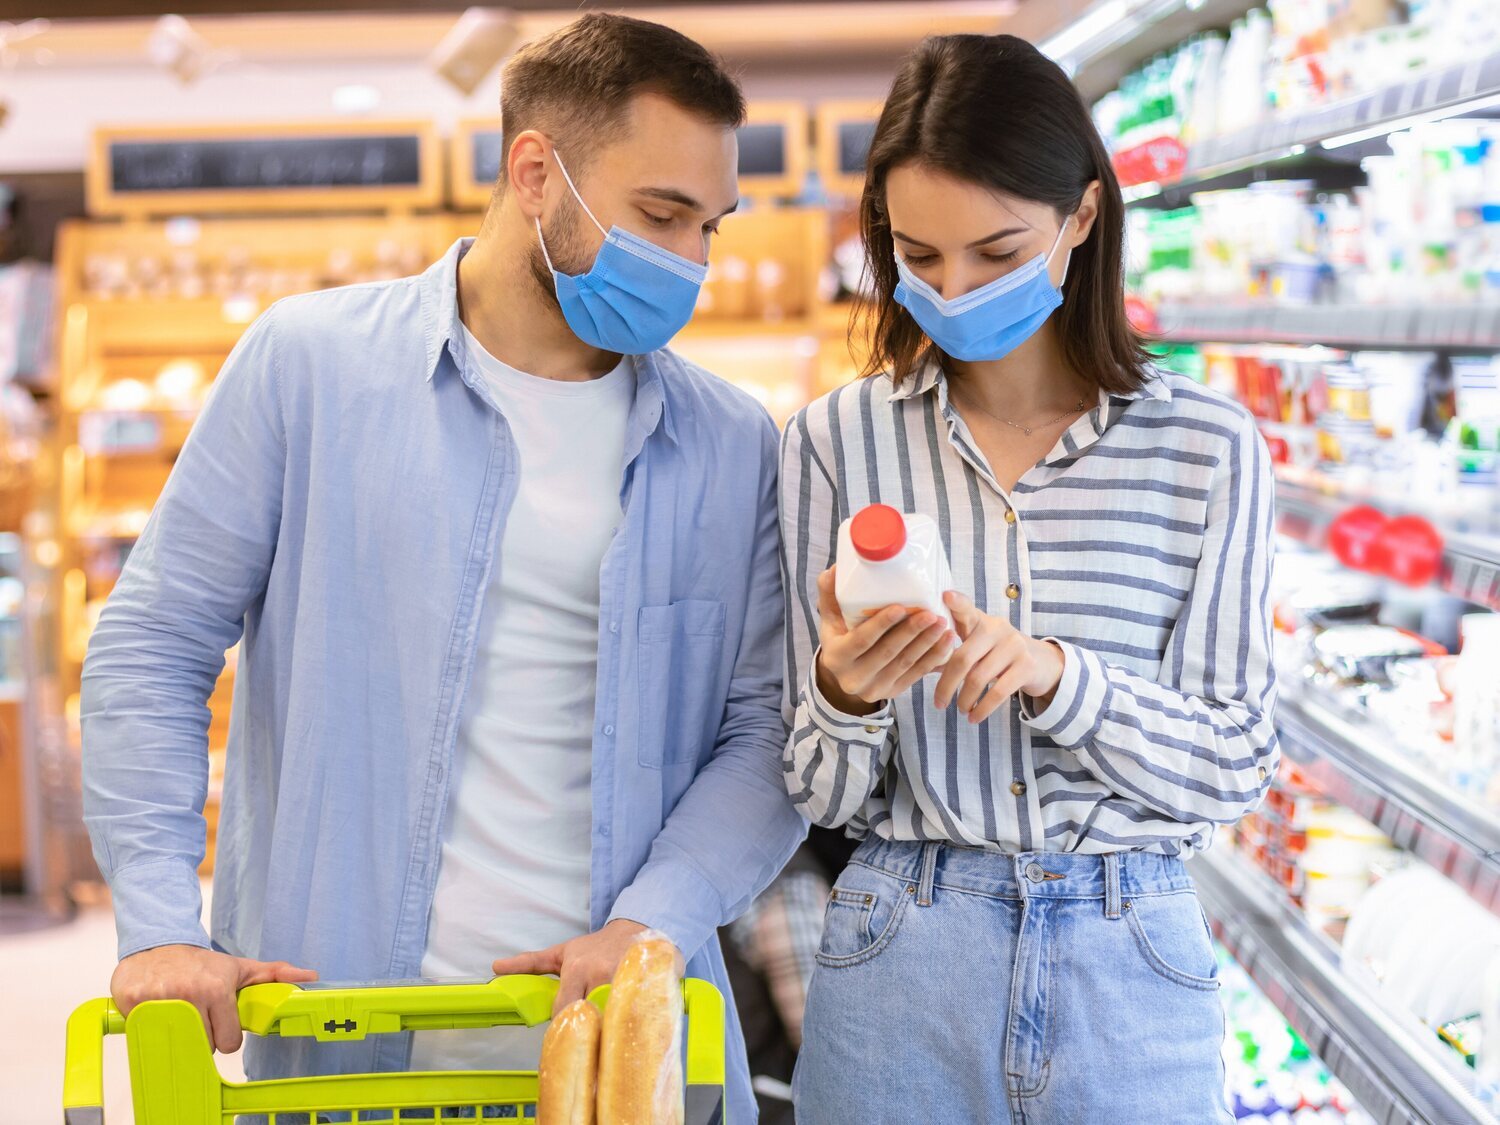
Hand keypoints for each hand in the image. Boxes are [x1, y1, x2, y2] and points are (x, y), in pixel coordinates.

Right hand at [111, 943, 317, 1053]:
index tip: (220, 1022)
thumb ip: (276, 975)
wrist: (159, 943)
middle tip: (198, 1015)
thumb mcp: (239, 968)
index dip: (226, 1036)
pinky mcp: (132, 1001)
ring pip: (177, 1044)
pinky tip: (157, 1009)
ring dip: (178, 1035)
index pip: (229, 1042)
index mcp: (218, 988)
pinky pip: (145, 1033)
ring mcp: (158, 999)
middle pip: (203, 1046)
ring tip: (180, 1013)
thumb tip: (310, 976)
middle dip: (203, 1036)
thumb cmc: (202, 964)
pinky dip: (149, 1027)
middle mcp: (189, 994)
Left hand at [491, 920, 681, 1015]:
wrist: (638, 927)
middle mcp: (600, 975)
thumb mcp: (563, 952)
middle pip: (587, 1018)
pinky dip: (631, 1021)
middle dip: (586, 1028)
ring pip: (611, 1020)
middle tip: (587, 1033)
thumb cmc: (596, 946)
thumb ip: (530, 963)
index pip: (563, 1010)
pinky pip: (636, 1015)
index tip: (566, 1028)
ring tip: (608, 1029)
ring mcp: (626, 982)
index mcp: (577, 970)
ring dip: (608, 1027)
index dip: (563, 1023)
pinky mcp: (648, 986)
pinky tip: (630, 1022)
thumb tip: (495, 967)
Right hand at [813, 566, 956, 714]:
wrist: (846, 673)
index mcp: (835, 657)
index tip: (900, 607)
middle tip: (931, 614)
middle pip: (887, 653)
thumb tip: (834, 569)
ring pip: (905, 664)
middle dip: (911, 632)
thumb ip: (830, 594)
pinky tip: (946, 642)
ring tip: (943, 624)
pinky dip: (934, 657)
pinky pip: (916, 674)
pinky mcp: (892, 692)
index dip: (880, 625)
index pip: (860, 640)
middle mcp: (853, 678)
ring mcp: (874, 689)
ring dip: (927, 643)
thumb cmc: (841, 637)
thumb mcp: (831, 619)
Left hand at [933, 592, 1063, 723]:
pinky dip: (982, 709)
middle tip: (938, 703)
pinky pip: (998, 692)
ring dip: (964, 700)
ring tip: (960, 710)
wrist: (1041, 662)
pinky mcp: (1026, 666)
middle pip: (963, 658)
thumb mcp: (978, 644)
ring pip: (978, 678)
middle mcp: (997, 628)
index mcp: (980, 621)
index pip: (966, 609)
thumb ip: (955, 647)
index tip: (945, 595)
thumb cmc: (996, 654)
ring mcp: (1014, 646)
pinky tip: (974, 717)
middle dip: (946, 685)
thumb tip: (921, 662)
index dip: (956, 603)